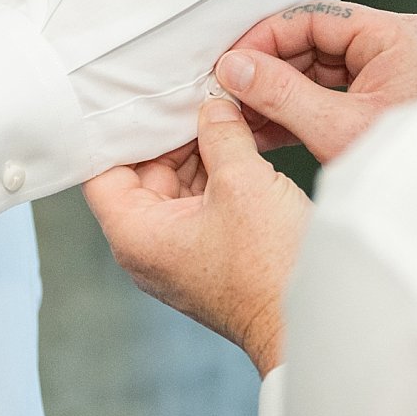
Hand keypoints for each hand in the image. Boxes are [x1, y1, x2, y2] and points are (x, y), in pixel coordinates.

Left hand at [83, 99, 309, 374]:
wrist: (314, 322)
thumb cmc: (271, 269)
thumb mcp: (243, 181)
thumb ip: (220, 133)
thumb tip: (214, 104)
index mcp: (136, 234)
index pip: (102, 170)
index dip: (120, 131)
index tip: (144, 97)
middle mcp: (148, 247)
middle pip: (142, 172)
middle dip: (170, 133)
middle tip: (195, 93)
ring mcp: (179, 252)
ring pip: (176, 184)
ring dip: (198, 149)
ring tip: (223, 109)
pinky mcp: (210, 252)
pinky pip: (201, 200)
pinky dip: (217, 170)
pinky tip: (239, 139)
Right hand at [216, 0, 416, 163]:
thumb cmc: (413, 171)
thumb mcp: (337, 129)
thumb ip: (281, 94)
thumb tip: (235, 68)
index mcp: (397, 37)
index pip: (314, 18)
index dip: (266, 38)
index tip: (232, 62)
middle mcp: (396, 46)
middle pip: (313, 43)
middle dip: (268, 71)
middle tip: (230, 91)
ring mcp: (389, 72)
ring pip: (315, 71)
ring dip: (277, 94)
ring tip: (241, 115)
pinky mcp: (379, 99)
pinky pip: (328, 94)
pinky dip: (297, 111)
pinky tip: (265, 128)